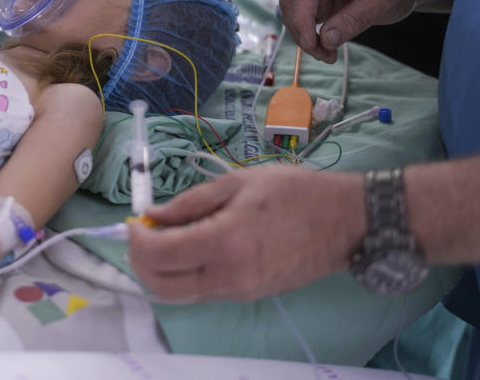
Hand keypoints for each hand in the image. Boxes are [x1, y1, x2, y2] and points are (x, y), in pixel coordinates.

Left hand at [127, 167, 365, 302]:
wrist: (346, 222)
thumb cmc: (295, 193)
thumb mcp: (237, 183)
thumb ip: (190, 202)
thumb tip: (153, 216)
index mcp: (225, 242)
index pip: (160, 255)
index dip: (136, 240)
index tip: (132, 221)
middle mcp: (229, 276)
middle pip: (162, 287)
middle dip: (139, 262)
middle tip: (139, 234)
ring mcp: (240, 291)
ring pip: (179, 296)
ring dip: (158, 272)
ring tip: (161, 240)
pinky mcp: (249, 296)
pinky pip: (201, 293)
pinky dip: (182, 276)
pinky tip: (186, 249)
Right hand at [278, 0, 420, 62]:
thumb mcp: (383, 2)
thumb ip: (353, 20)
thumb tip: (325, 40)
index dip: (302, 19)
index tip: (310, 44)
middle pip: (292, 1)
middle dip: (301, 31)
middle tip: (323, 54)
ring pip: (292, 11)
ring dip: (303, 35)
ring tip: (327, 53)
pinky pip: (301, 17)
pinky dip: (308, 35)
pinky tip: (325, 46)